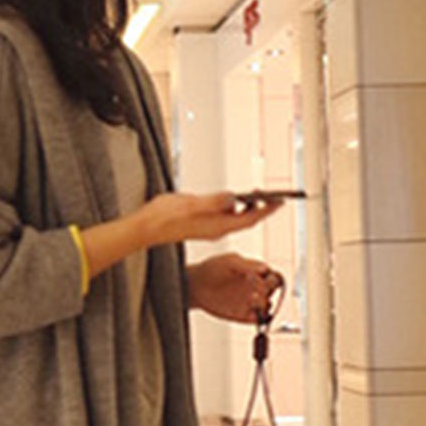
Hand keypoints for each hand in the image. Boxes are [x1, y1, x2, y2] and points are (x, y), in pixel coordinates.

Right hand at [136, 191, 283, 248]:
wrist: (145, 229)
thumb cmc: (163, 217)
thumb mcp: (190, 205)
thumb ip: (213, 202)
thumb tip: (232, 198)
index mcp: (216, 226)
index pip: (248, 218)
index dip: (266, 210)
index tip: (280, 202)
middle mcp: (215, 229)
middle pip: (245, 220)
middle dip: (261, 209)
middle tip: (275, 198)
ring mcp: (208, 228)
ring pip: (235, 218)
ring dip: (248, 208)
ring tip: (258, 196)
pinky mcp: (201, 225)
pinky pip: (224, 217)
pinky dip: (233, 208)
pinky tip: (233, 200)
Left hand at [187, 253, 285, 323]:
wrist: (195, 286)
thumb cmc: (211, 269)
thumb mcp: (229, 262)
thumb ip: (246, 265)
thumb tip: (263, 268)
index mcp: (256, 273)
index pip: (273, 276)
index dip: (272, 278)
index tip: (264, 277)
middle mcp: (256, 288)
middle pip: (273, 292)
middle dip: (268, 290)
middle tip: (258, 288)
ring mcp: (250, 302)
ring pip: (266, 306)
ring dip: (263, 305)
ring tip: (252, 299)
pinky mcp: (242, 315)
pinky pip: (257, 319)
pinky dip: (258, 319)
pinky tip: (252, 314)